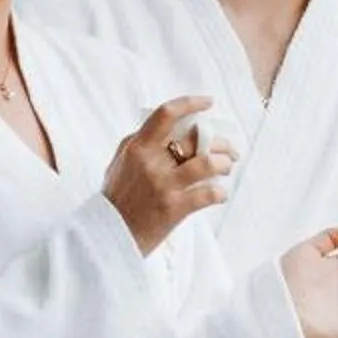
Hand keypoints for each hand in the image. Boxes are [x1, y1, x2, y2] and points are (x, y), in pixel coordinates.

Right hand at [104, 94, 234, 253]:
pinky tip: (221, 194)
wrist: (108, 235)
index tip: (208, 102)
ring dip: (224, 164)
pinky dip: (220, 193)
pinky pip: (208, 194)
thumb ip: (139, 144)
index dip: (190, 104)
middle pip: (195, 139)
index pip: (166, 114)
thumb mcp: (119, 163)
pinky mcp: (174, 208)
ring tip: (227, 168)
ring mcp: (163, 185)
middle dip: (220, 142)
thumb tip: (165, 126)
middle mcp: (150, 162)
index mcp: (137, 147)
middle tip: (230, 150)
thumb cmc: (116, 199)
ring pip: (207, 164)